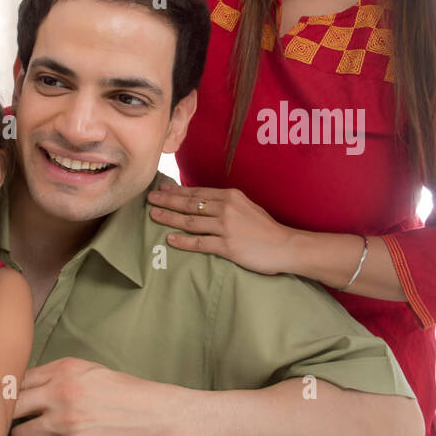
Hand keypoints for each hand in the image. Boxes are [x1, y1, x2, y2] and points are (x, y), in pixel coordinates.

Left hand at [10, 358, 180, 435]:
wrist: (154, 413)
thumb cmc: (125, 393)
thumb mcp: (90, 373)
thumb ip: (59, 379)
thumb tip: (28, 393)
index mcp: (63, 370)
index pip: (18, 381)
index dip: (6, 396)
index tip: (3, 407)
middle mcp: (60, 392)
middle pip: (11, 407)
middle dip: (4, 421)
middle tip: (3, 430)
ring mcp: (65, 420)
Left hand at [147, 185, 298, 275]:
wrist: (285, 246)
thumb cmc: (266, 228)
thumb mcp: (247, 207)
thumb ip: (227, 204)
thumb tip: (206, 203)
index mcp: (231, 196)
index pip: (197, 192)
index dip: (177, 191)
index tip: (162, 189)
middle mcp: (226, 208)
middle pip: (189, 204)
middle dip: (167, 200)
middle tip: (150, 199)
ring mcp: (226, 227)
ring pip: (190, 221)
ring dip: (169, 218)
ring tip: (154, 215)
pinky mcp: (227, 246)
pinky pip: (200, 243)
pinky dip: (183, 241)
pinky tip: (170, 239)